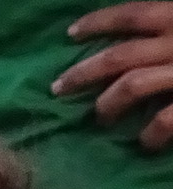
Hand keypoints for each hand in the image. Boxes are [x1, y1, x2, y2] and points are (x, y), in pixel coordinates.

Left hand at [61, 4, 172, 147]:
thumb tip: (146, 32)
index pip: (133, 14)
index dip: (99, 22)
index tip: (72, 33)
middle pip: (119, 56)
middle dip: (82, 73)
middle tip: (59, 88)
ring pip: (132, 85)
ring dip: (109, 104)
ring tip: (101, 116)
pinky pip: (165, 121)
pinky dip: (151, 134)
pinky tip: (146, 143)